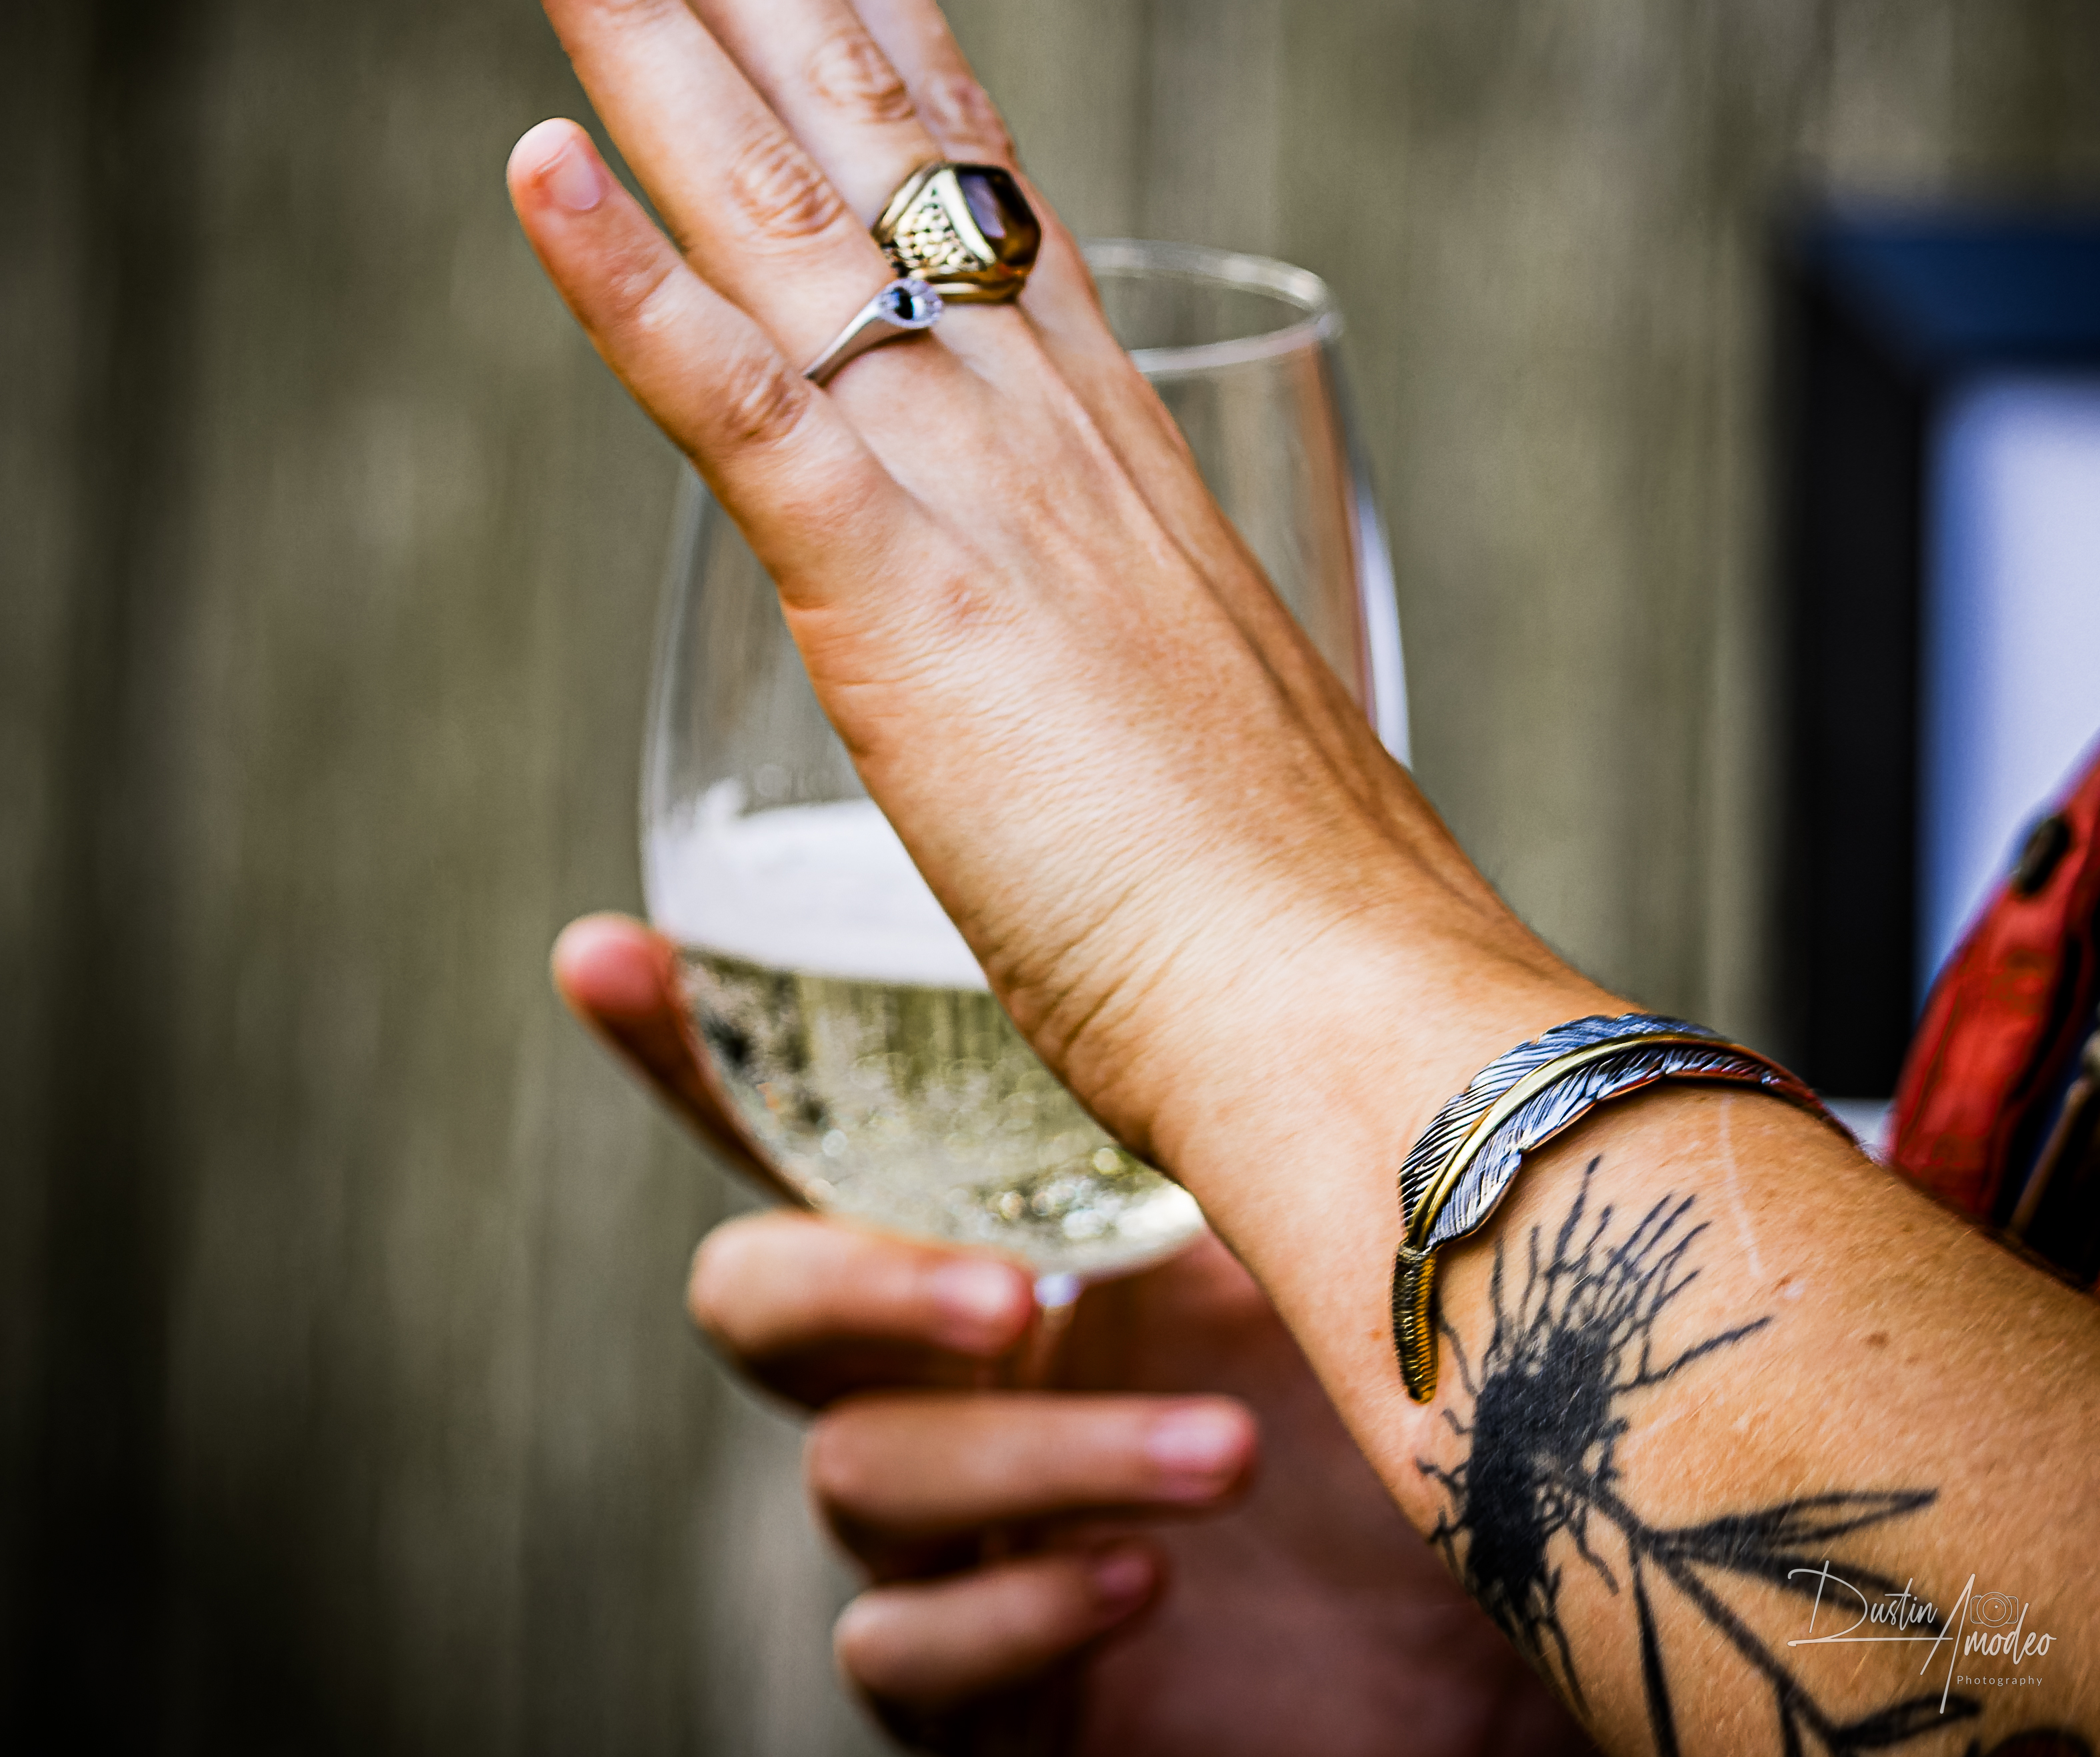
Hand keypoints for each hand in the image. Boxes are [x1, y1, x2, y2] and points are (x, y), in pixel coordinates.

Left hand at [490, 0, 1589, 1198]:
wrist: (1352, 1009)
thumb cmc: (1281, 906)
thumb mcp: (1180, 719)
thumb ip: (1103, 638)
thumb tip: (1069, 635)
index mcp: (1095, 444)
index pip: (973, 170)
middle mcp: (1036, 420)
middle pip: (871, 119)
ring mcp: (975, 497)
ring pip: (789, 210)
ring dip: (653, 15)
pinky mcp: (911, 610)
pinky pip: (749, 412)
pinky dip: (632, 287)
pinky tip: (533, 154)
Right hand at [556, 914, 1586, 1756]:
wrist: (1558, 1573)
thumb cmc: (1440, 1361)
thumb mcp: (1327, 1194)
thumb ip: (1231, 1084)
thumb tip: (1217, 884)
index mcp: (1014, 1213)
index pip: (814, 1123)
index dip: (689, 1044)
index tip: (605, 952)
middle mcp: (966, 1355)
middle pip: (760, 1299)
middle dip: (847, 1281)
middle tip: (1008, 1292)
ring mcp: (974, 1517)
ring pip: (854, 1474)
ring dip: (1025, 1458)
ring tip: (1220, 1455)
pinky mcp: (1007, 1683)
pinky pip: (903, 1655)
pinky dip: (1006, 1619)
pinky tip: (1134, 1583)